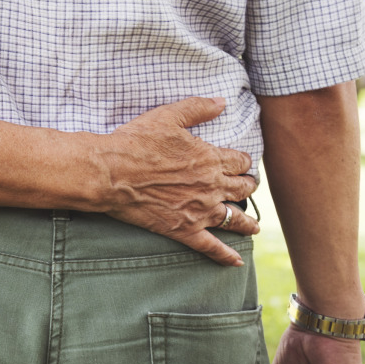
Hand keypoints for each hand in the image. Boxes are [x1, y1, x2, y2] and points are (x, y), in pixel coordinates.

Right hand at [99, 96, 259, 265]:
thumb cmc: (135, 142)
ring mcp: (200, 211)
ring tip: (254, 227)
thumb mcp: (167, 116)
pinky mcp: (184, 230)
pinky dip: (226, 255)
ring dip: (247, 223)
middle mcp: (211, 186)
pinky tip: (235, 261)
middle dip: (247, 187)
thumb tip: (222, 102)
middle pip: (242, 189)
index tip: (242, 163)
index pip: (240, 161)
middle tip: (247, 188)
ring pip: (235, 220)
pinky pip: (211, 246)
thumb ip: (197, 108)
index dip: (243, 161)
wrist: (111, 173)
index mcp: (210, 158)